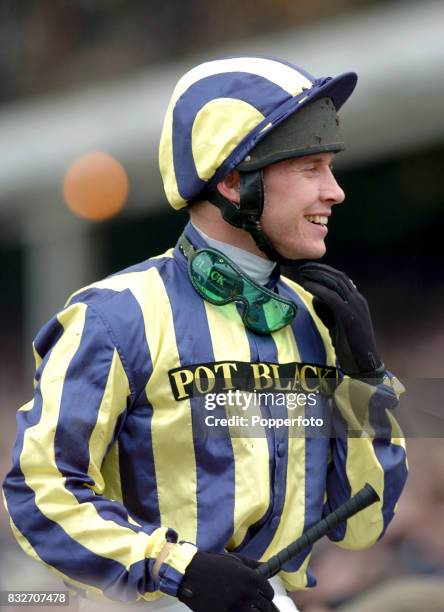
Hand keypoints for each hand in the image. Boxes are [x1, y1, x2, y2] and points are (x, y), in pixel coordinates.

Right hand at [178, 551, 278, 611]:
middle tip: (257, 605)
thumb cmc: (214, 565)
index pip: (269, 592)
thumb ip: (254, 565)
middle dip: (263, 606)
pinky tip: (238, 610)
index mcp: (252, 578)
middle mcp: (248, 593)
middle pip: (266, 608)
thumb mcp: (236, 560)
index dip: (267, 594)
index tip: (263, 595)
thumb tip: (268, 567)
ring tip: (248, 609)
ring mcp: (237, 607)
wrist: (192, 574)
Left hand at [295, 263, 384, 380]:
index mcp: (357, 300)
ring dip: (317, 276)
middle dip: (319, 269)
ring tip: (303, 272)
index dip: (324, 271)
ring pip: (336, 284)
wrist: (363, 363)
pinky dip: (319, 289)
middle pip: (338, 277)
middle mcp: (358, 300)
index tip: (309, 268)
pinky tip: (307, 286)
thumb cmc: (349, 345)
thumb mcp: (336, 322)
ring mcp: (356, 307)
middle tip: (303, 266)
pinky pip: (332, 297)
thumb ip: (328, 309)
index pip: (341, 279)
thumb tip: (316, 297)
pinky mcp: (349, 317)